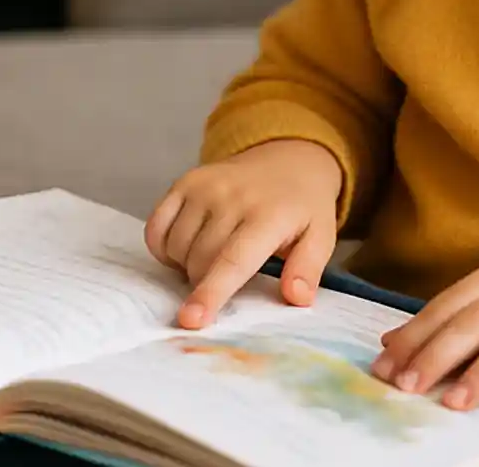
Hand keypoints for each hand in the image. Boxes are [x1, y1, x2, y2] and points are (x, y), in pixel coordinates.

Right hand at [144, 138, 342, 330]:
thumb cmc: (302, 207)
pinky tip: (187, 247)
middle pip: (200, 261)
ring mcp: (205, 186)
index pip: (234, 260)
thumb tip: (296, 298)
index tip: (191, 320)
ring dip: (187, 265)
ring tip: (214, 256)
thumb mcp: (321, 236)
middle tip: (229, 276)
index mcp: (269, 215)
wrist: (288, 158)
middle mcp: (232, 197)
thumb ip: (308, 269)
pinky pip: (156, 228)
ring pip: (177, 248)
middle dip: (206, 283)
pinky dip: (164, 247)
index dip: (211, 293)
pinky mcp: (185, 182)